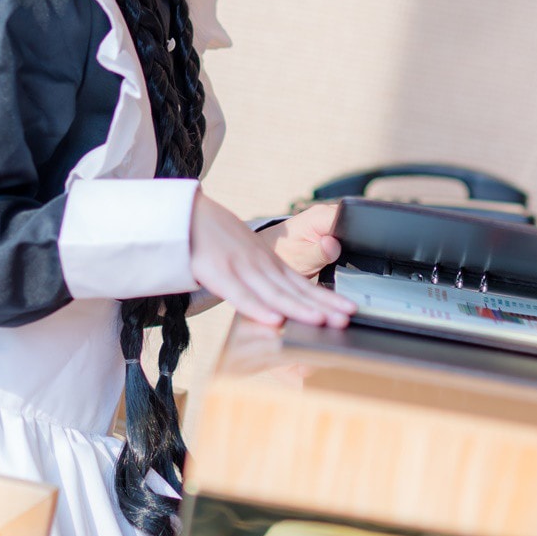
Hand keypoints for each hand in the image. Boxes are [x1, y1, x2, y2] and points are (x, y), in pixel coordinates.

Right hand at [189, 190, 354, 328]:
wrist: (188, 215)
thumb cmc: (217, 238)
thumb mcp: (249, 252)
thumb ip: (265, 273)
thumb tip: (284, 298)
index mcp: (269, 263)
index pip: (304, 284)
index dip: (327, 298)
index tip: (349, 309)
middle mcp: (260, 266)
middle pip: (296, 289)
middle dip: (323, 305)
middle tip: (346, 317)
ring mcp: (241, 268)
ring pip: (274, 293)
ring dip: (298, 308)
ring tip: (321, 320)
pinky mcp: (218, 272)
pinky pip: (240, 294)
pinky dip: (257, 308)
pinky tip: (273, 320)